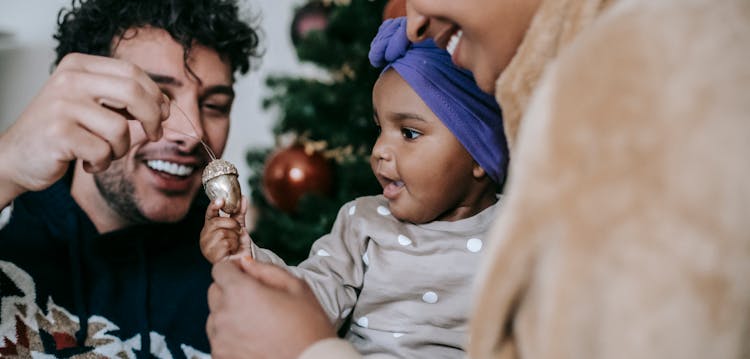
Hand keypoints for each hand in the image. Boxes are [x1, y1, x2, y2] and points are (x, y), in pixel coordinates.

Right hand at [0, 53, 168, 204]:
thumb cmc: (61, 130)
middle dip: (153, 117)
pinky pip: (102, 151)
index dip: (155, 95)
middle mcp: (69, 80)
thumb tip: (165, 103)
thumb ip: (122, 97)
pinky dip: (101, 163)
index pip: (132, 72)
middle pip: (133, 92)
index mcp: (78, 65)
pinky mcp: (58, 134)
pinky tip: (86, 161)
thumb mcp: (89, 102)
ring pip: (120, 128)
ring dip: (120, 148)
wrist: (15, 156)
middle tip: (155, 134)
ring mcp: (61, 106)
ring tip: (103, 152)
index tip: (164, 114)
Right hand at [200, 196, 251, 262]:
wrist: (243, 261)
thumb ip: (239, 212)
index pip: (209, 213)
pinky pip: (224, 244)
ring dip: (234, 238)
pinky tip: (232, 251)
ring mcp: (206, 247)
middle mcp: (205, 236)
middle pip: (217, 222)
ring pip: (222, 233)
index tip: (221, 200)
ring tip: (235, 244)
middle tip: (239, 231)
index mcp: (209, 227)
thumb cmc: (238, 245)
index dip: (214, 206)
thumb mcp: (239, 226)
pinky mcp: (211, 256)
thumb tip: (243, 198)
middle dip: (232, 225)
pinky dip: (233, 246)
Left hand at [207, 259, 335, 358]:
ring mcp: (220, 340)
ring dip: (229, 314)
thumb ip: (266, 270)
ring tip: (257, 323)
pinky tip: (254, 339)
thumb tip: (245, 263)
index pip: (220, 269)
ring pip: (215, 317)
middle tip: (256, 300)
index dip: (234, 269)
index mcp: (240, 292)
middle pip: (214, 292)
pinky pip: (219, 339)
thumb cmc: (308, 326)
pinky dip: (231, 336)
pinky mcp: (221, 358)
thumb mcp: (296, 288)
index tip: (246, 276)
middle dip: (230, 290)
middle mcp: (223, 315)